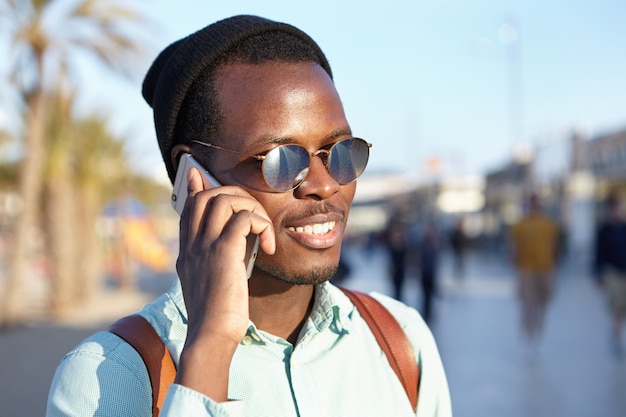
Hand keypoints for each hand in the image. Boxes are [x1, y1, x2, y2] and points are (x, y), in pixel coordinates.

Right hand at [175, 167, 274, 399]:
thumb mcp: (208, 282)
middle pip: (207, 195)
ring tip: (263, 232)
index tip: (198, 175)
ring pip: (225, 198)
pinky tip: (269, 246)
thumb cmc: (216, 315)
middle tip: (255, 216)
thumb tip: (228, 247)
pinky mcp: (223, 252)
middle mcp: (192, 243)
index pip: (188, 207)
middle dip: (235, 195)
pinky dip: (262, 224)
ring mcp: (205, 245)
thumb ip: (213, 260)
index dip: (196, 187)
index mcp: (187, 250)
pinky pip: (244, 218)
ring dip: (251, 208)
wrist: (211, 336)